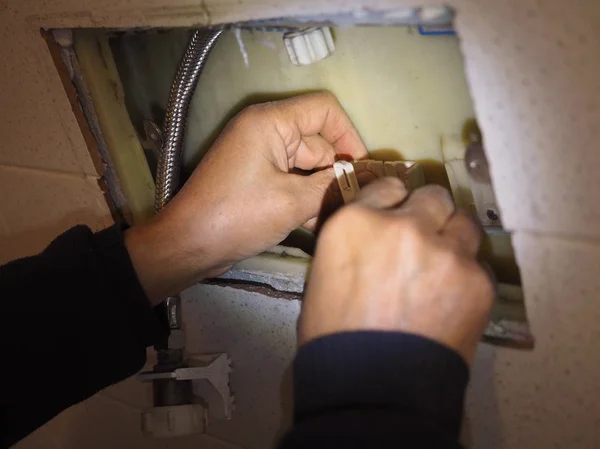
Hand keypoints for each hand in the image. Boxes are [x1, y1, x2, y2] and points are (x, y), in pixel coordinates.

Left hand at [125, 92, 367, 303]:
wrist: (189, 245)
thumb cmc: (238, 216)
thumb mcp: (292, 201)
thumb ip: (332, 186)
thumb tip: (364, 180)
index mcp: (270, 123)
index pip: (324, 110)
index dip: (349, 135)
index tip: (362, 169)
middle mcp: (266, 132)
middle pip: (318, 143)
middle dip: (335, 175)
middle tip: (352, 205)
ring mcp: (260, 157)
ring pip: (307, 167)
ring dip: (321, 193)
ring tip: (334, 221)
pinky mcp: (257, 179)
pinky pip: (292, 182)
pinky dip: (305, 200)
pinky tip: (316, 225)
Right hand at [299, 178, 493, 363]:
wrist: (369, 388)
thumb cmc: (333, 337)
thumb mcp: (325, 275)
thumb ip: (355, 242)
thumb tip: (374, 237)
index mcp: (355, 222)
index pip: (388, 187)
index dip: (394, 203)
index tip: (398, 215)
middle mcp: (403, 225)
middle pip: (432, 197)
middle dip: (428, 214)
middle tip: (424, 239)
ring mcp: (444, 251)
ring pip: (464, 223)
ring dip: (453, 239)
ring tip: (443, 268)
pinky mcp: (476, 280)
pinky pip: (478, 264)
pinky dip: (467, 277)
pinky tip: (452, 301)